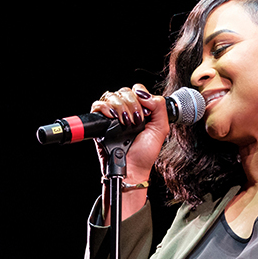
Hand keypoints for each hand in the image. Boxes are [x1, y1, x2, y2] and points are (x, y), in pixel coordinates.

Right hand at [91, 84, 169, 220]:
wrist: (133, 168)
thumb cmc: (145, 153)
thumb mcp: (161, 128)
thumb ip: (159, 106)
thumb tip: (143, 93)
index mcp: (140, 110)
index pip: (137, 90)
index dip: (140, 97)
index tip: (145, 114)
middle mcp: (125, 111)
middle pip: (124, 91)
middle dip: (132, 104)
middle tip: (136, 121)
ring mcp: (112, 116)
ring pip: (111, 96)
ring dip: (120, 107)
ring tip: (126, 123)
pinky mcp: (100, 123)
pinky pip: (97, 105)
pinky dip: (105, 108)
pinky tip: (113, 118)